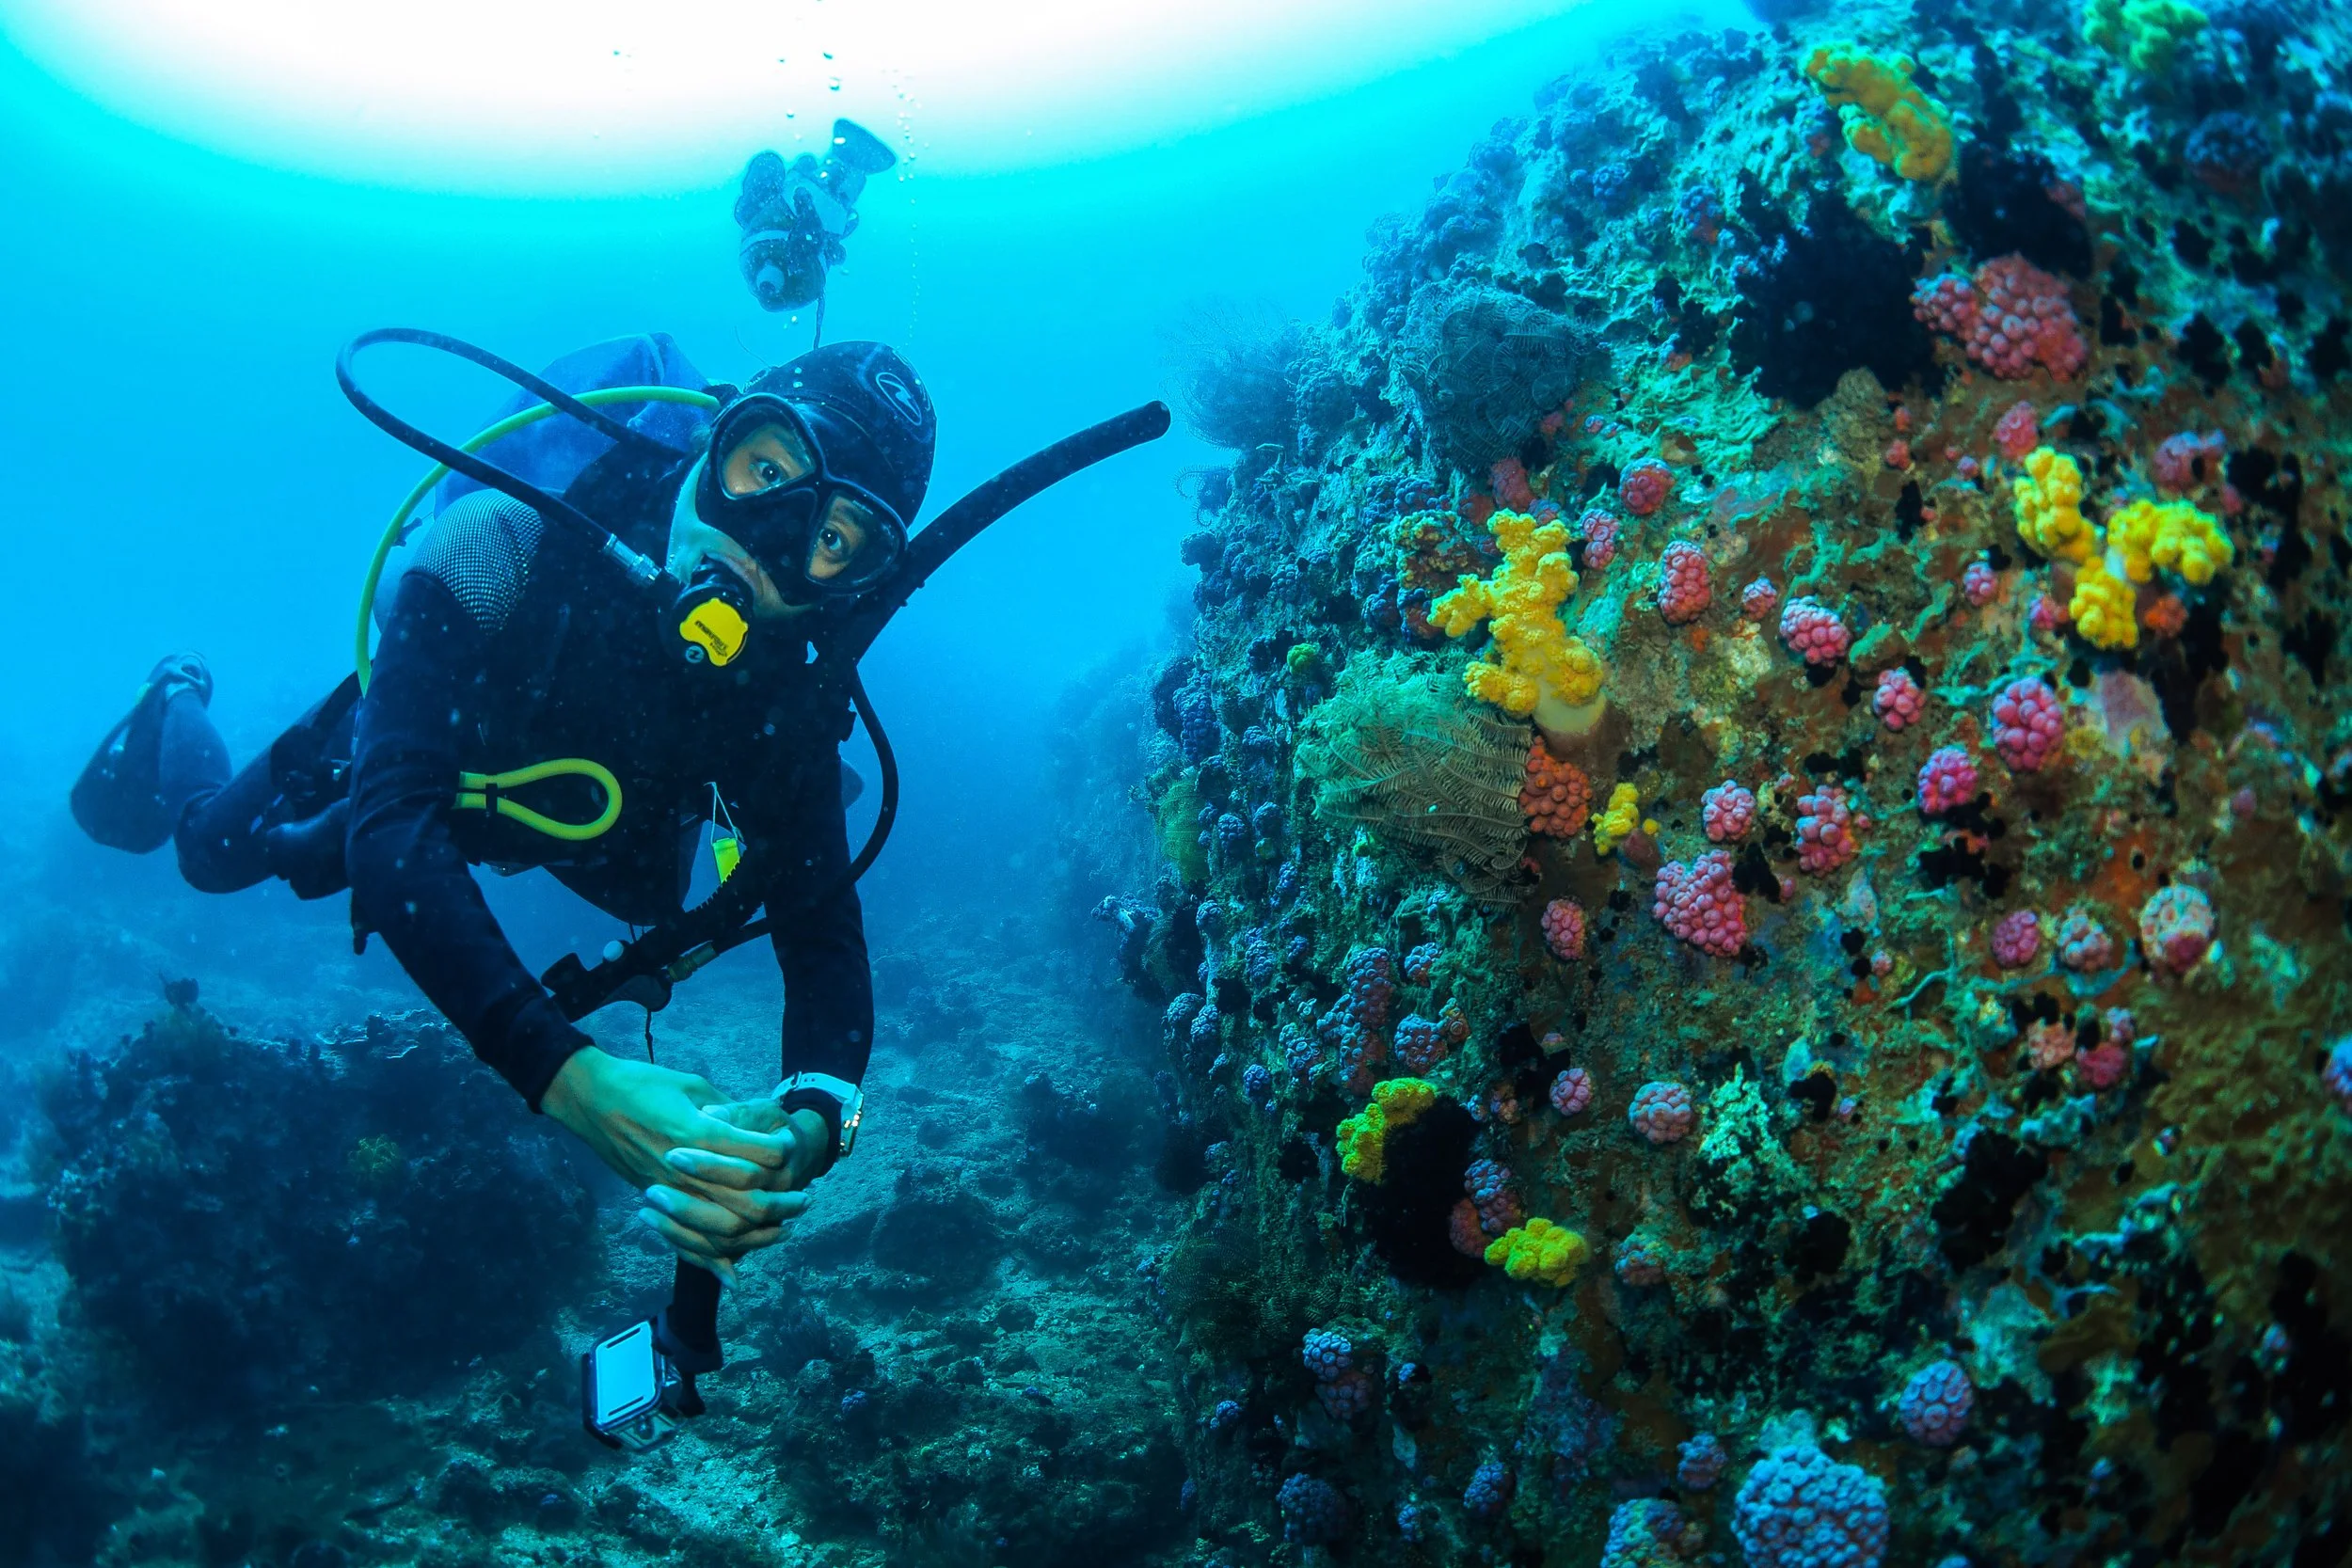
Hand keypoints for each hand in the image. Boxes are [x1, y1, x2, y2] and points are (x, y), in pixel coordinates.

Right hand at [543, 1051, 804, 1278]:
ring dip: (757, 1235)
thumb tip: (757, 1128)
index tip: (793, 1149)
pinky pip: (684, 1242)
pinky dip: (710, 1262)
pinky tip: (734, 1275)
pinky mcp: (652, 1202)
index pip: (755, 1156)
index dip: (781, 1154)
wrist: (591, 1098)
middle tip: (805, 1201)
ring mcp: (667, 1190)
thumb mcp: (692, 1085)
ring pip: (721, 1229)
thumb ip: (727, 1111)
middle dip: (781, 1205)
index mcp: (697, 1133)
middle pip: (746, 1202)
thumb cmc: (644, 1084)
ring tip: (783, 1230)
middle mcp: (685, 1170)